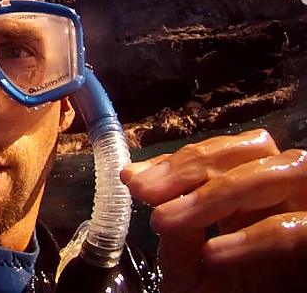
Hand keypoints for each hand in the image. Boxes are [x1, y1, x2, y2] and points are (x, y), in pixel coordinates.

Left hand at [121, 129, 306, 292]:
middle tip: (145, 191)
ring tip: (168, 220)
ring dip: (220, 190)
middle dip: (193, 165)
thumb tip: (156, 197)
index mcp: (251, 197)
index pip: (217, 157)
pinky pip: (297, 229)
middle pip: (252, 148)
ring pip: (281, 171)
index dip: (175, 161)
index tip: (133, 179)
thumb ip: (175, 238)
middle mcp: (282, 197)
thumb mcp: (188, 274)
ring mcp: (306, 215)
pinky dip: (254, 238)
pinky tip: (213, 254)